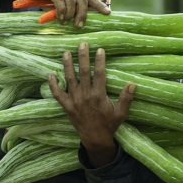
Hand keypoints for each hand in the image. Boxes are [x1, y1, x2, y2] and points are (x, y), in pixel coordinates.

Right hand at [6, 0, 109, 27]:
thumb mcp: (59, 1)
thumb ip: (69, 7)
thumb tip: (79, 20)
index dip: (99, 4)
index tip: (108, 13)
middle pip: (83, 0)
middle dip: (83, 14)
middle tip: (79, 26)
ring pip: (72, 1)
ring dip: (70, 14)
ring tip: (65, 22)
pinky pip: (60, 1)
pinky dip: (61, 11)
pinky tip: (59, 18)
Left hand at [48, 42, 133, 166]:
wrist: (95, 139)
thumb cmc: (109, 125)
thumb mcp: (121, 113)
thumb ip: (126, 98)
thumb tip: (132, 83)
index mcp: (99, 96)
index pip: (99, 74)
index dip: (99, 61)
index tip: (99, 49)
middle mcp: (85, 96)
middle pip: (83, 72)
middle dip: (83, 57)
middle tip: (82, 43)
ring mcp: (74, 100)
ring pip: (70, 79)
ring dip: (67, 65)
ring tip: (66, 52)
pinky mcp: (67, 106)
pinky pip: (58, 94)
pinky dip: (53, 85)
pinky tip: (50, 74)